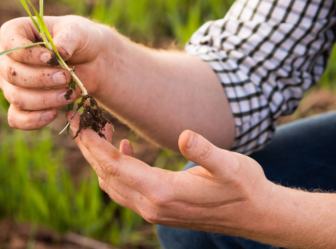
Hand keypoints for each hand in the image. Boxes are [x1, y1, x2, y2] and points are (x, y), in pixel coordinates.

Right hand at [0, 15, 107, 129]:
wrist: (93, 60)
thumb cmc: (80, 39)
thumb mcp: (78, 31)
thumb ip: (68, 38)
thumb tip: (58, 52)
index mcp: (15, 32)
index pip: (10, 45)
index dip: (28, 54)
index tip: (51, 57)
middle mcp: (7, 59)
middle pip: (12, 75)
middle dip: (41, 79)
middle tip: (66, 77)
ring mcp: (11, 83)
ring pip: (16, 98)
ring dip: (44, 99)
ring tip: (69, 94)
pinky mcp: (21, 104)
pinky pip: (16, 118)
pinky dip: (33, 120)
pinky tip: (54, 114)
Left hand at [70, 112, 275, 234]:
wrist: (256, 215)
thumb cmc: (245, 186)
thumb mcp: (230, 164)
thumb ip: (205, 151)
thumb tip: (184, 135)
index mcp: (164, 192)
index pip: (116, 167)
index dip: (95, 144)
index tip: (80, 121)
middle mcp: (153, 206)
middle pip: (107, 176)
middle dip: (90, 148)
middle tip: (79, 120)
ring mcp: (154, 211)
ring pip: (113, 185)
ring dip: (101, 159)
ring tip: (99, 129)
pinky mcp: (159, 210)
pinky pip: (125, 191)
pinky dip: (116, 170)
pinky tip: (125, 149)